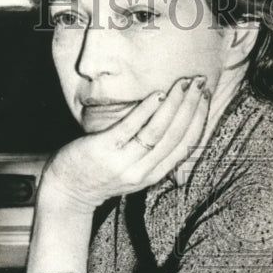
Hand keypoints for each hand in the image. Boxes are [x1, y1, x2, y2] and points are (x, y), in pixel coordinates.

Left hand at [43, 75, 210, 209]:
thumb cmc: (100, 171)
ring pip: (158, 132)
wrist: (68, 189)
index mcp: (154, 174)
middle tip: (199, 83)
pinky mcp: (105, 151)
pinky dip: (146, 110)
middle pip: (175, 136)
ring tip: (182, 84)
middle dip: (191, 107)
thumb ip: (152, 150)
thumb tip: (172, 118)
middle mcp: (142, 172)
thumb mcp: (133, 167)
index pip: (185, 145)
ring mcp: (124, 163)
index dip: (199, 119)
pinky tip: (157, 94)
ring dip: (174, 105)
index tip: (204, 96)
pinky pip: (131, 128)